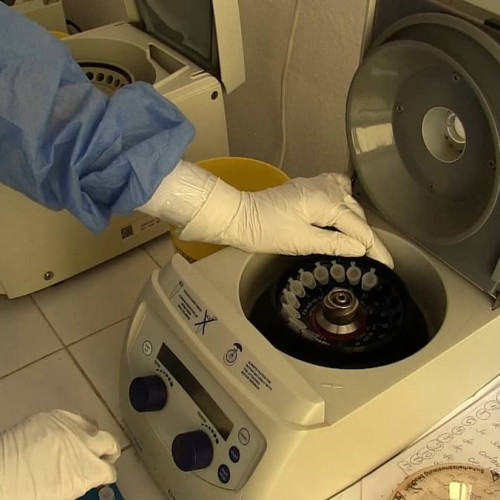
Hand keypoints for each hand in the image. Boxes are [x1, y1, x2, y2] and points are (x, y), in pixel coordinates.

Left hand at [0, 410, 120, 499]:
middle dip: (108, 453)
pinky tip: (66, 434)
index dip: (106, 476)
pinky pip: (75, 417)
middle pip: (111, 443)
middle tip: (102, 458)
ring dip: (92, 436)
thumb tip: (86, 479)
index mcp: (88, 470)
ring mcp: (71, 426)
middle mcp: (84, 444)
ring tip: (83, 443)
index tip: (102, 477)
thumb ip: (80, 483)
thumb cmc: (26, 494)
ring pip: (95, 425)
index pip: (110, 472)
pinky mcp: (56, 415)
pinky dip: (75, 426)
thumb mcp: (62, 495)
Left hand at [180, 173, 393, 267]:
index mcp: (326, 202)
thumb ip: (334, 244)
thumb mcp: (302, 242)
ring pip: (348, 202)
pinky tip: (344, 211)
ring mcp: (315, 185)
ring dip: (357, 221)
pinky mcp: (306, 187)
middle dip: (367, 237)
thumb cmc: (264, 229)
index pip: (359, 228)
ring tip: (361, 241)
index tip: (387, 264)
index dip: (375, 248)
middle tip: (376, 258)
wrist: (239, 216)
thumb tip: (359, 248)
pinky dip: (344, 202)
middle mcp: (325, 188)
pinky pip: (335, 190)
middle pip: (356, 214)